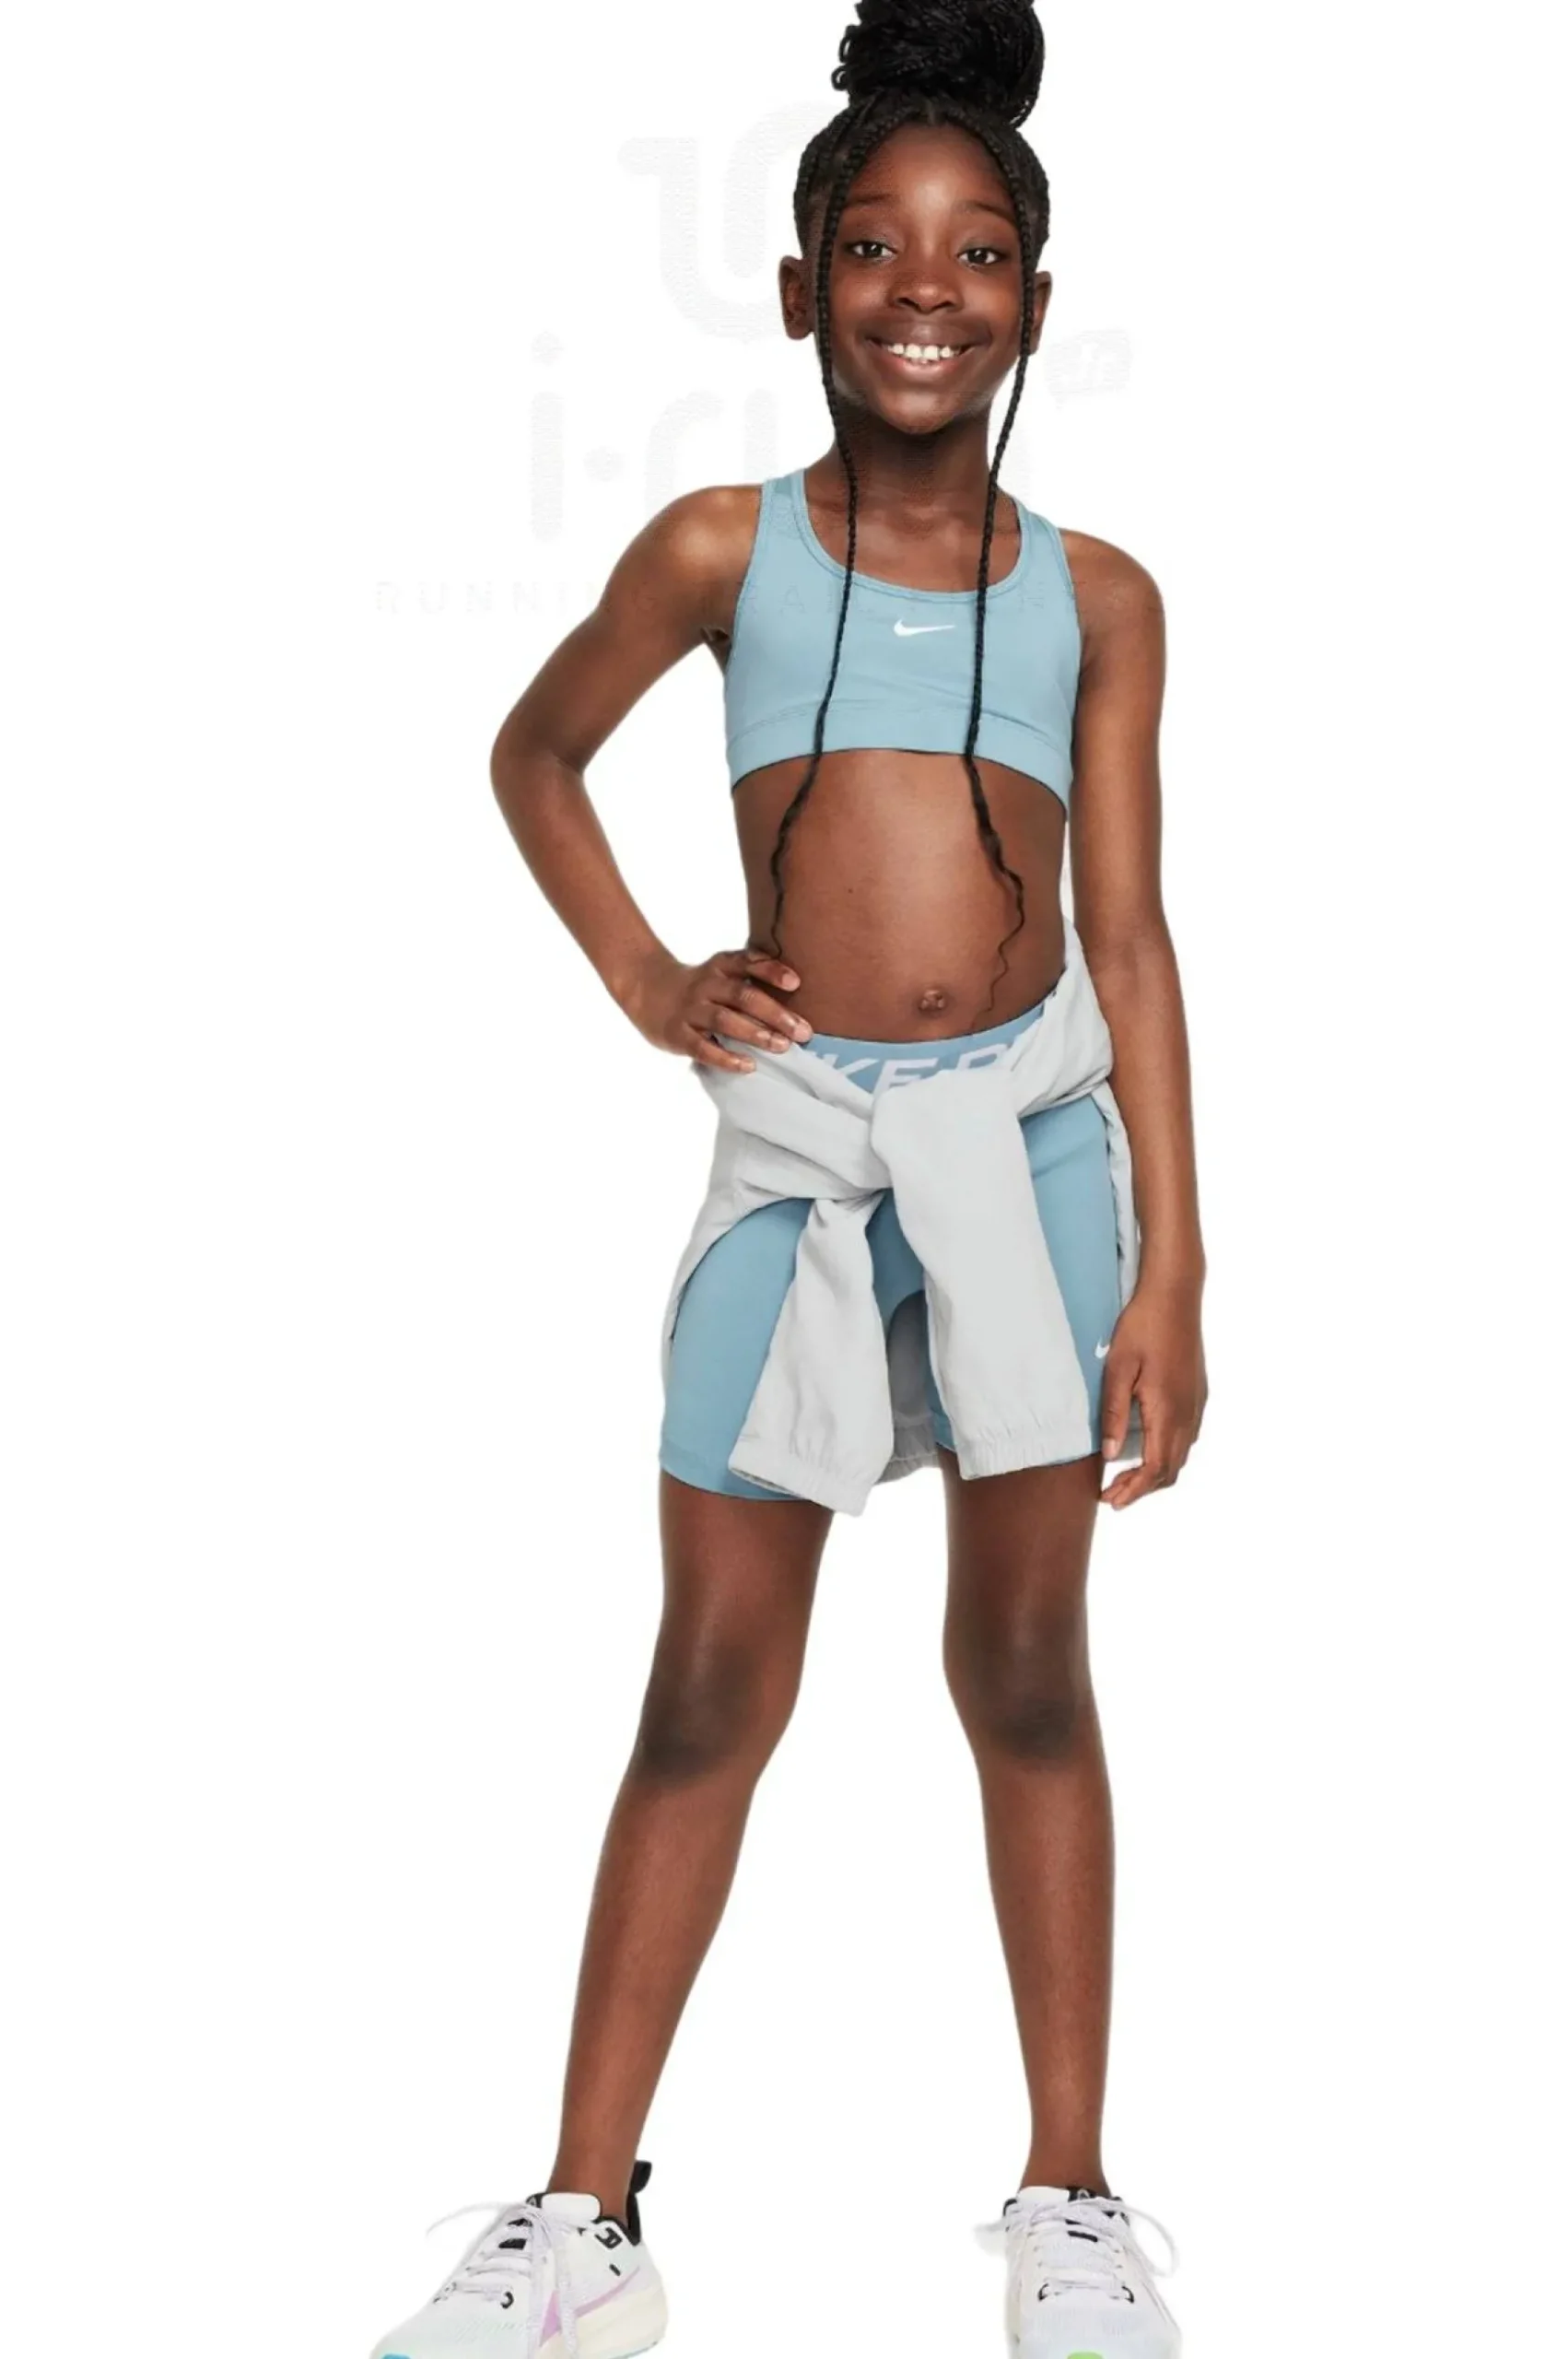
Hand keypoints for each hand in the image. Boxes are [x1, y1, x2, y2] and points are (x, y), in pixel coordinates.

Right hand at [624, 945, 812, 1072]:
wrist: (646, 990)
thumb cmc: (699, 987)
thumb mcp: (720, 971)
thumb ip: (750, 979)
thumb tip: (795, 1001)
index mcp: (719, 967)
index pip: (747, 963)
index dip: (771, 971)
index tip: (795, 982)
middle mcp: (705, 986)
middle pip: (743, 996)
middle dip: (776, 1014)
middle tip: (803, 1031)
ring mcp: (690, 1010)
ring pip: (725, 1020)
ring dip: (755, 1034)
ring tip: (781, 1046)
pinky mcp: (677, 1035)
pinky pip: (703, 1048)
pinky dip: (727, 1058)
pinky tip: (748, 1066)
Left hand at [1098, 1276, 1206, 1509]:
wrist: (1175, 1294)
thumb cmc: (1142, 1326)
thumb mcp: (1118, 1368)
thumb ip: (1114, 1413)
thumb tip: (1111, 1455)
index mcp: (1168, 1410)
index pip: (1156, 1469)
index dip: (1133, 1491)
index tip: (1110, 1501)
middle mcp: (1189, 1413)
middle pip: (1171, 1469)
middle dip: (1142, 1489)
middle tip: (1112, 1496)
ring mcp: (1197, 1404)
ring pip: (1181, 1455)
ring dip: (1156, 1473)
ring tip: (1126, 1479)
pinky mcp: (1198, 1393)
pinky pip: (1187, 1437)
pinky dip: (1168, 1454)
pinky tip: (1147, 1449)